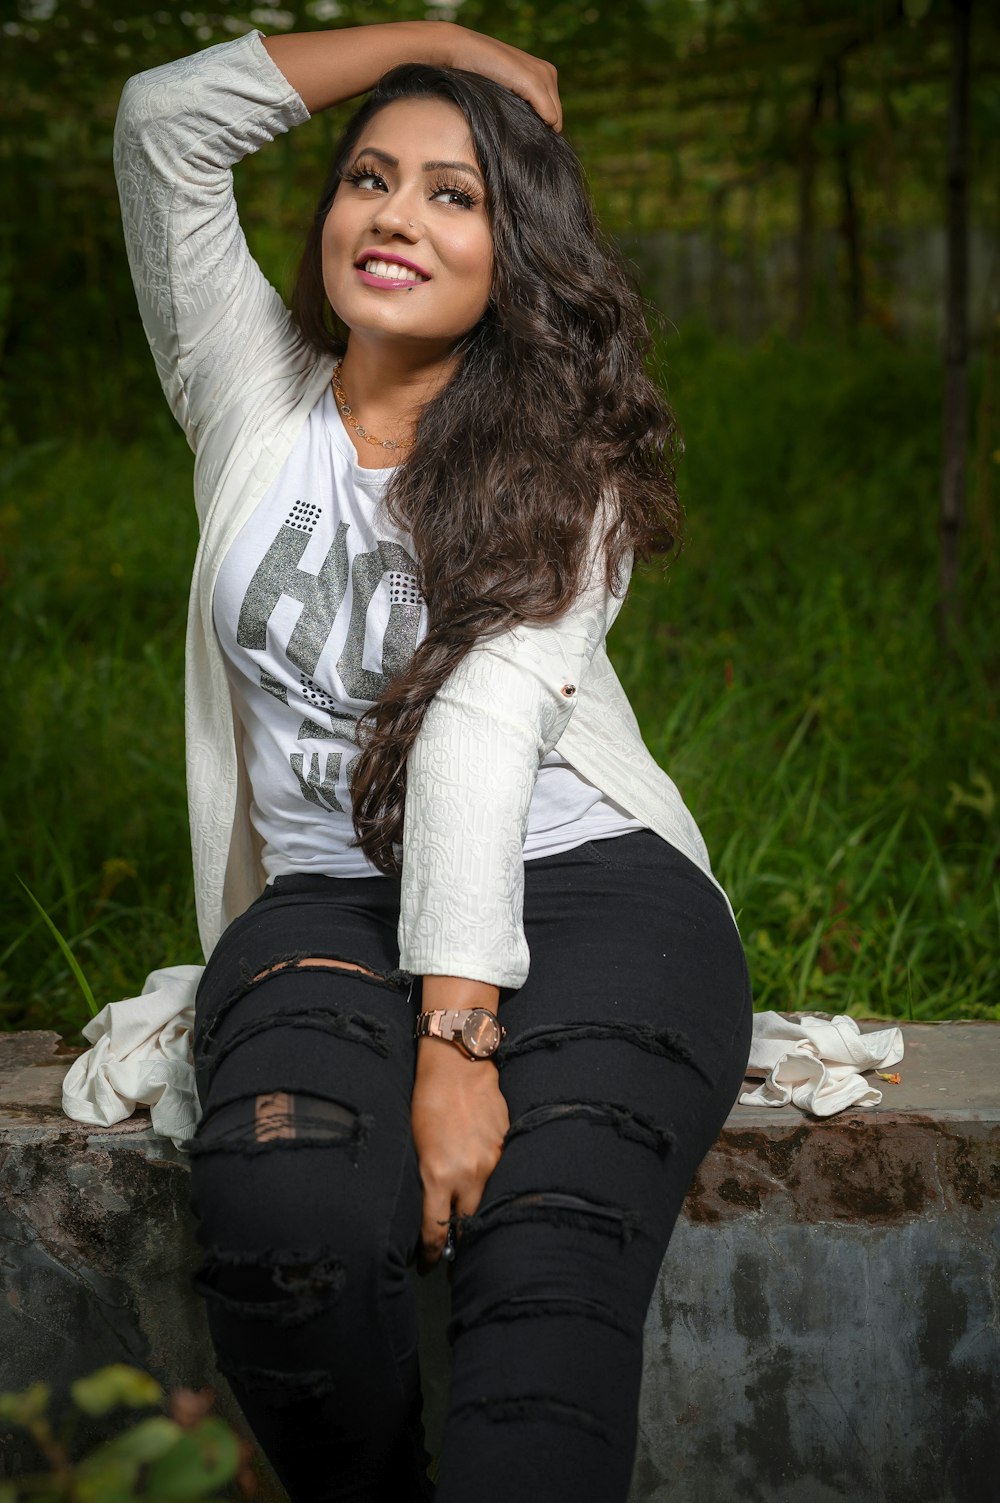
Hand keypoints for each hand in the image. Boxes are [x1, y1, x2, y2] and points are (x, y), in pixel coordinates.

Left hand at [411, 1037, 508, 1272]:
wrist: (460, 1065)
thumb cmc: (428, 1101)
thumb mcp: (418, 1145)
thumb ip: (428, 1178)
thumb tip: (431, 1206)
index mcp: (439, 1176)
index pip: (435, 1230)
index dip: (431, 1253)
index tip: (426, 1263)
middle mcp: (469, 1175)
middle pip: (467, 1222)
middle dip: (459, 1235)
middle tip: (451, 1245)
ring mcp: (493, 1161)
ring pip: (487, 1199)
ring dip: (476, 1207)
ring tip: (468, 1213)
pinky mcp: (507, 1147)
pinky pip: (499, 1174)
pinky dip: (490, 1179)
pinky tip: (482, 1175)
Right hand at [441, 24, 562, 131]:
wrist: (461, 51)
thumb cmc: (478, 74)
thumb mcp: (507, 90)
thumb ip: (524, 105)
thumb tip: (536, 136)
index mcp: (545, 73)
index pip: (554, 114)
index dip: (538, 126)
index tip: (518, 128)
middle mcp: (549, 72)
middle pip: (556, 120)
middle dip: (540, 128)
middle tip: (515, 128)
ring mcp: (543, 75)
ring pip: (554, 121)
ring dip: (536, 128)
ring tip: (513, 122)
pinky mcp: (534, 82)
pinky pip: (549, 117)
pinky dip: (537, 125)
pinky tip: (517, 123)